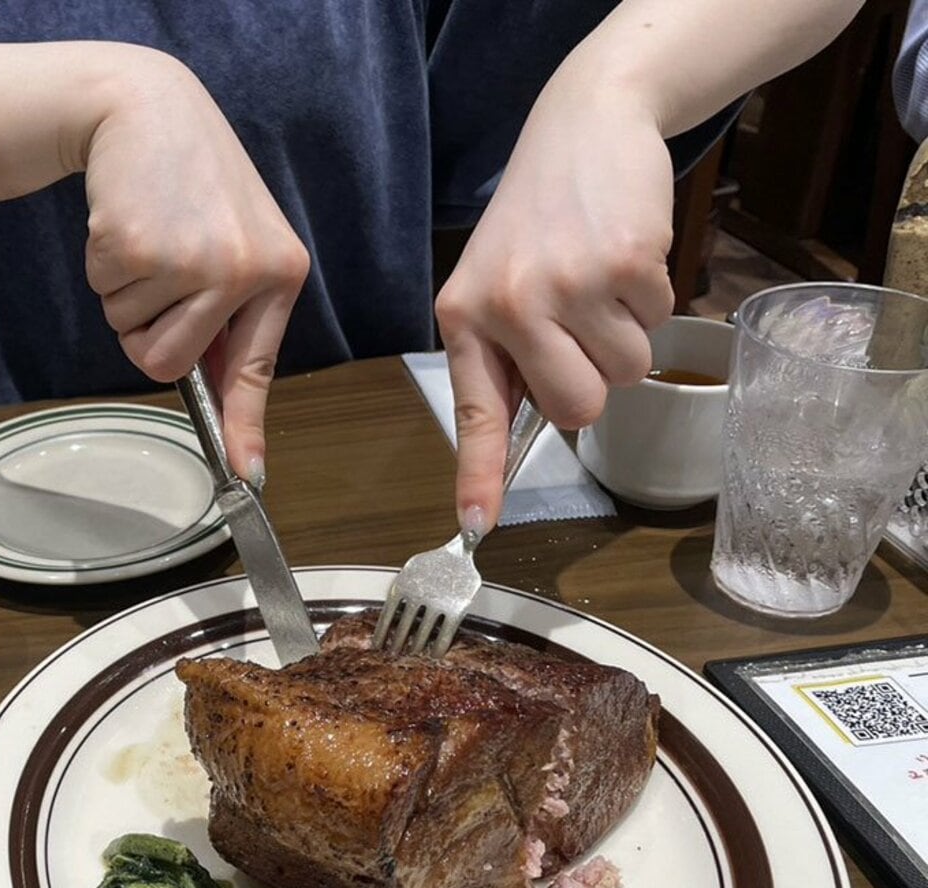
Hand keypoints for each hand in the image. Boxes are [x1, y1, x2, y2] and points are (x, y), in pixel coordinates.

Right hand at [81, 50, 308, 481]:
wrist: (145, 109)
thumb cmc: (190, 183)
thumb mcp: (233, 244)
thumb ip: (231, 321)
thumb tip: (221, 412)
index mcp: (279, 272)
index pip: (257, 368)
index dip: (245, 428)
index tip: (246, 477)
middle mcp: (244, 271)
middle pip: (170, 363)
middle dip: (147, 332)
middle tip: (159, 274)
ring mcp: (193, 260)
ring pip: (133, 334)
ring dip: (126, 296)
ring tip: (149, 237)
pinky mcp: (141, 247)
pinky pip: (107, 298)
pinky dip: (104, 268)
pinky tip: (127, 221)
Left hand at [435, 86, 675, 531]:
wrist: (583, 125)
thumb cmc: (537, 219)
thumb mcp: (494, 283)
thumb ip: (506, 355)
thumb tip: (540, 429)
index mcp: (465, 319)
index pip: (475, 413)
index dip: (480, 475)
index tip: (476, 525)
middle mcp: (508, 306)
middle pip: (578, 410)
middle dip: (596, 385)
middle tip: (583, 334)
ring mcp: (567, 284)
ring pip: (627, 372)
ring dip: (628, 336)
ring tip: (599, 282)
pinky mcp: (624, 263)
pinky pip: (658, 322)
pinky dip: (653, 297)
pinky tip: (624, 256)